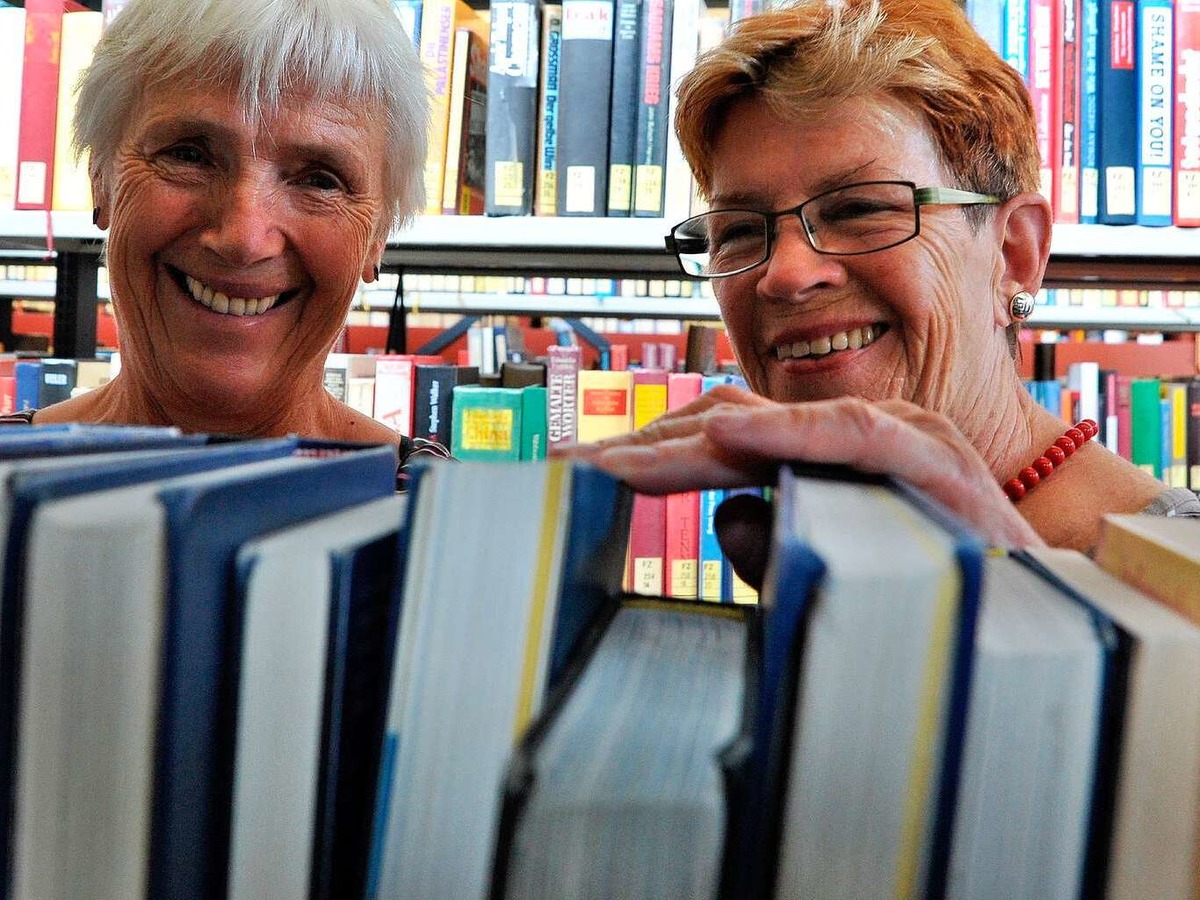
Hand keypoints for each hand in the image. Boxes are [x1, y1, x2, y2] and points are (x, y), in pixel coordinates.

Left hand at [557, 385, 1043, 552]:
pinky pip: (855, 436)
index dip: (642, 453)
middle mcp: (840, 434)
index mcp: (812, 458)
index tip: (573, 474)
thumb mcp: (825, 572)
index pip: (712, 440)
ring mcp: (887, 434)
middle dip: (644, 446)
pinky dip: (792, 433)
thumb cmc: (926, 591)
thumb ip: (771, 548)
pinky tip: (731, 440)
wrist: (1039, 610)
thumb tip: (725, 519)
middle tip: (569, 468)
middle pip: (723, 420)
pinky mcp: (933, 455)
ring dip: (692, 441)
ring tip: (621, 463)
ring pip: (774, 420)